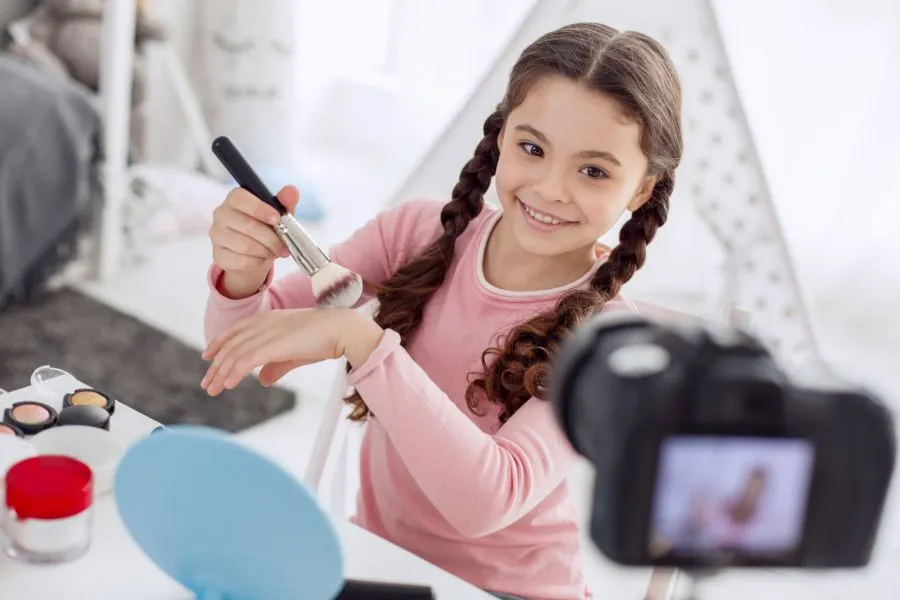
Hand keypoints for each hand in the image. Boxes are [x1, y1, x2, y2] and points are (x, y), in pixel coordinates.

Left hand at [200, 309, 383, 395]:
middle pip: (231, 344)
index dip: (219, 342)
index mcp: (269, 319)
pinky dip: (234, 373)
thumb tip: (262, 380)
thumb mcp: (295, 353)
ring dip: (221, 373)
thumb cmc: (324, 338)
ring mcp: (268, 333)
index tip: (208, 356)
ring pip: (235, 354)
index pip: (236, 330)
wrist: (342, 330)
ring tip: (213, 389)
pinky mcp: (273, 345)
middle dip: (216, 365)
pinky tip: (228, 384)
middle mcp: (265, 323)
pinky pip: (246, 361)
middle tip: (207, 383)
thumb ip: (277, 366)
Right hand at [209, 185, 300, 298]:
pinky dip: (257, 261)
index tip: (277, 219)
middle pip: (248, 225)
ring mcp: (217, 235)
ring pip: (245, 245)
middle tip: (283, 245)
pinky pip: (241, 260)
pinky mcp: (218, 254)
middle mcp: (221, 214)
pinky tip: (261, 258)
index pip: (241, 199)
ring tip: (274, 251)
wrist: (255, 254)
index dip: (261, 209)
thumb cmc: (265, 229)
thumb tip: (291, 191)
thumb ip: (284, 202)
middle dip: (271, 238)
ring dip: (266, 251)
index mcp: (235, 198)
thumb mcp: (278, 214)